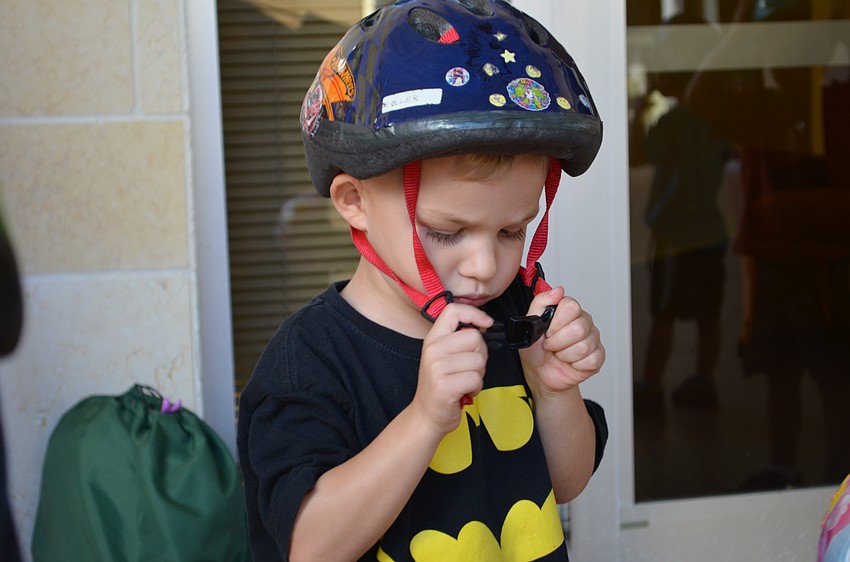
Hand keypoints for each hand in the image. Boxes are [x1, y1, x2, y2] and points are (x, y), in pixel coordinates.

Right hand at [412, 304, 492, 435]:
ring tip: (463, 381)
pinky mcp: (444, 386)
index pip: (453, 310)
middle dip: (480, 354)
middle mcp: (433, 350)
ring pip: (478, 360)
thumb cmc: (441, 385)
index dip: (475, 313)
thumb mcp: (443, 356)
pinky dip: (476, 387)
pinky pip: (476, 379)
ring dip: (478, 374)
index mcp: (433, 339)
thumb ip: (458, 339)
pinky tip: (464, 392)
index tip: (486, 323)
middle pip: (475, 337)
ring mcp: (437, 368)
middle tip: (468, 368)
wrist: (426, 415)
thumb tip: (482, 325)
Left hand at [519, 286, 604, 397]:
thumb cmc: (536, 349)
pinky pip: (591, 359)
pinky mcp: (598, 356)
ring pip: (584, 346)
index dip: (557, 323)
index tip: (547, 331)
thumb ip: (541, 302)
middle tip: (551, 345)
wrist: (539, 373)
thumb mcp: (530, 324)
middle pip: (578, 328)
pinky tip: (570, 362)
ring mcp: (593, 339)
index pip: (571, 306)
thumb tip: (558, 290)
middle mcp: (584, 322)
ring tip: (559, 354)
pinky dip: (575, 365)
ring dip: (564, 355)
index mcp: (569, 311)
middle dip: (558, 342)